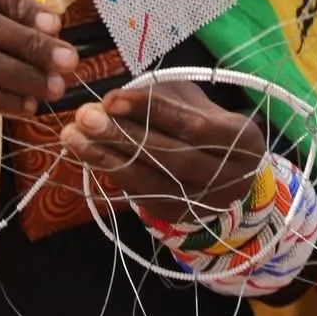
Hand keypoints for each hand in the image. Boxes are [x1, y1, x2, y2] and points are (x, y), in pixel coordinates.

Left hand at [60, 80, 266, 225]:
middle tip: (84, 117)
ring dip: (108, 158)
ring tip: (73, 136)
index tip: (110, 99)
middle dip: (124, 136)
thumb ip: (156, 98)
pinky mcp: (180, 217)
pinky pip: (143, 196)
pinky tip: (87, 155)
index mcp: (243, 140)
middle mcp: (231, 178)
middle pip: (172, 158)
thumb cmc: (199, 119)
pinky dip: (113, 174)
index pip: (194, 127)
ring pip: (154, 182)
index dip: (151, 112)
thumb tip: (108, 104)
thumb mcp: (189, 99)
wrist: (221, 166)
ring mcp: (206, 202)